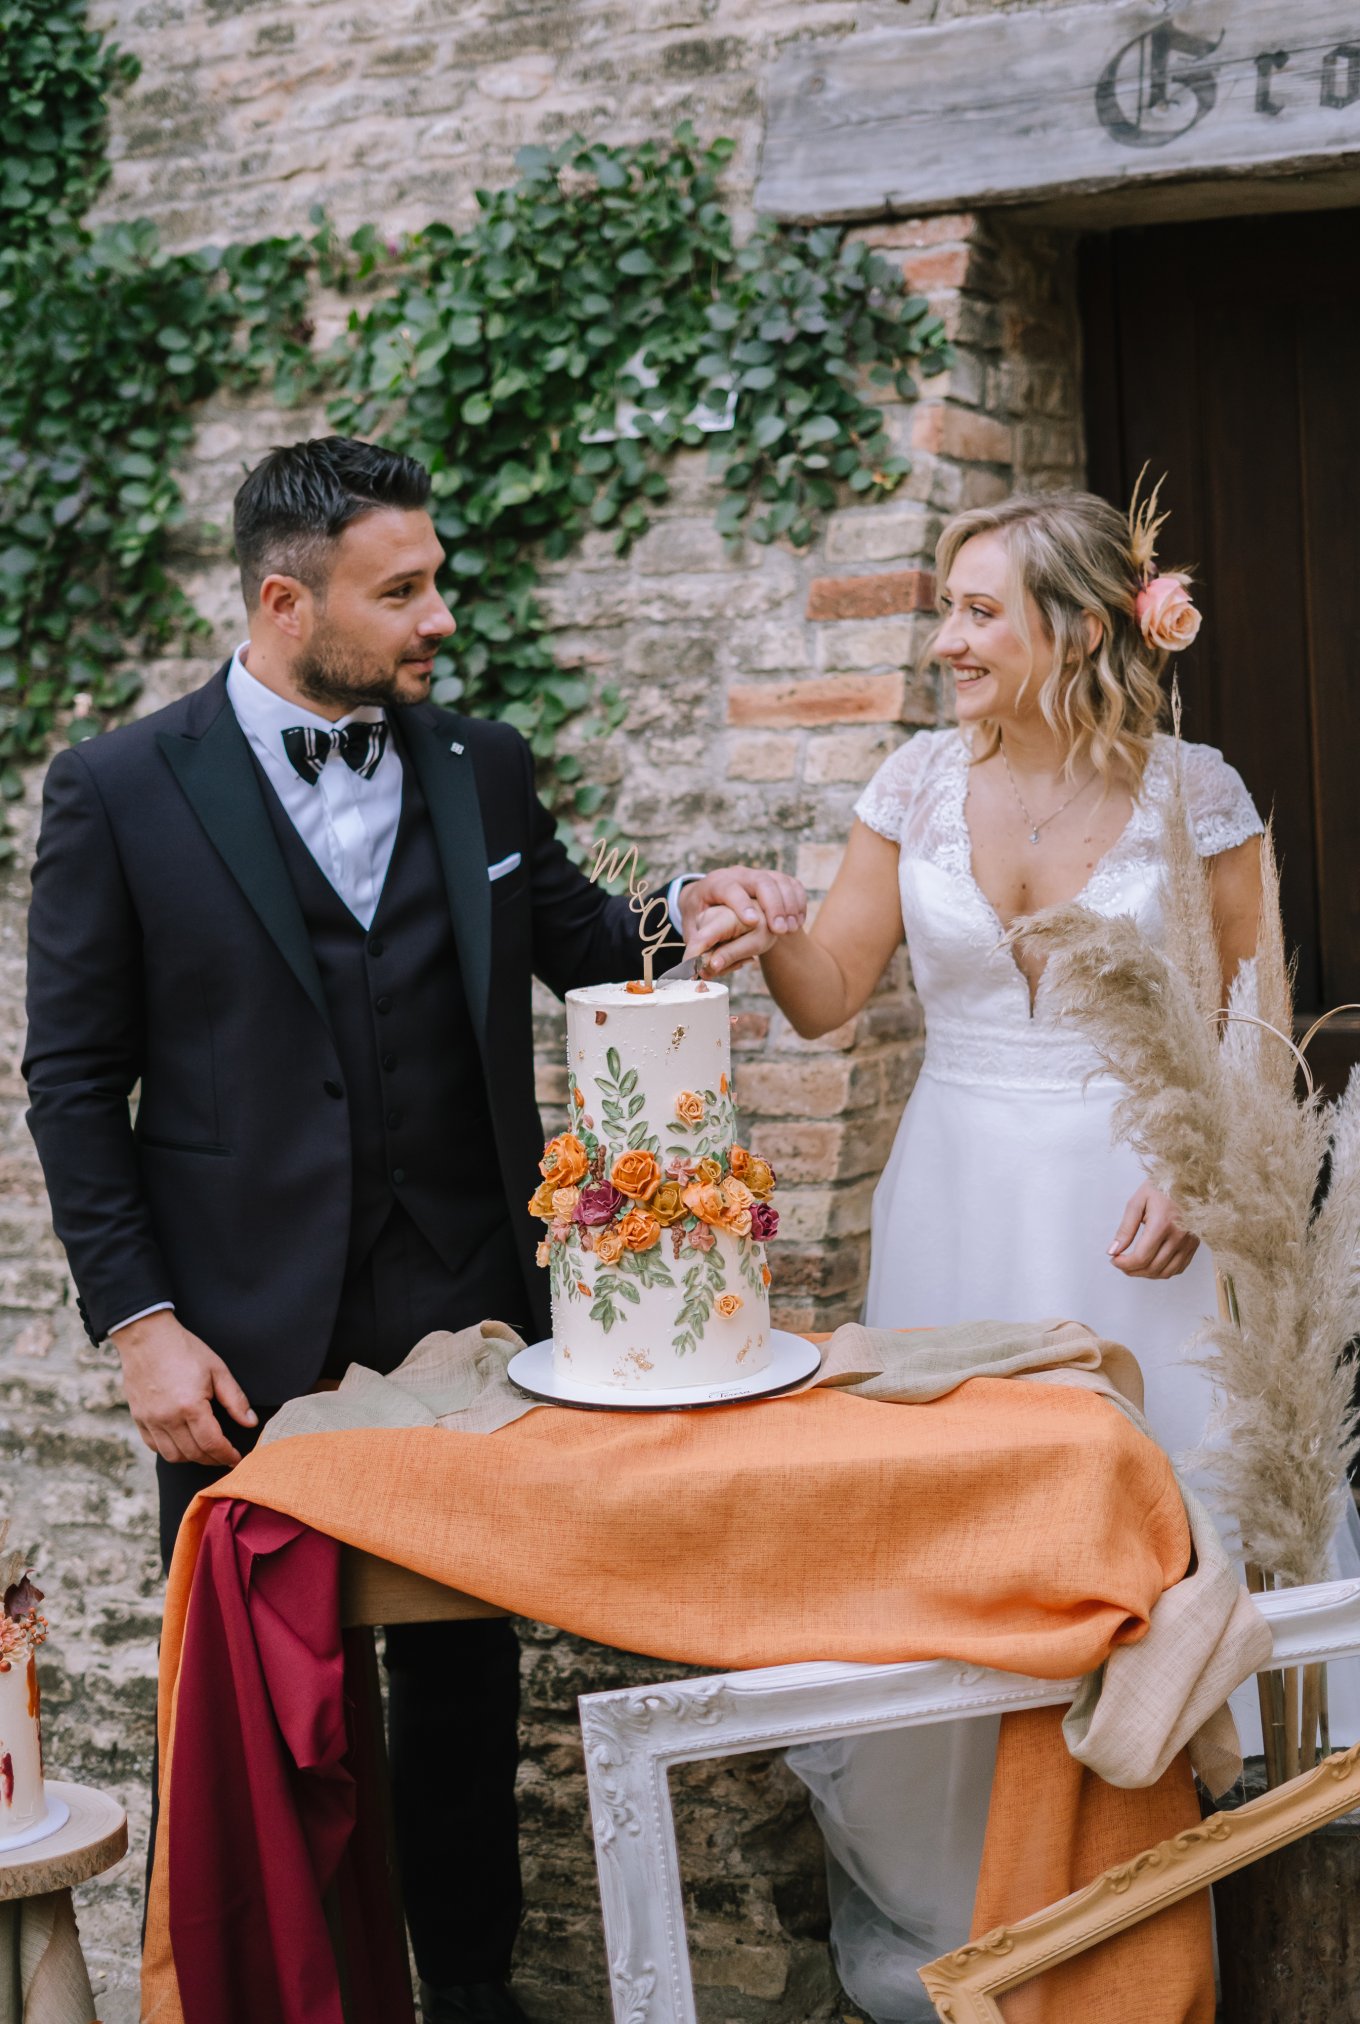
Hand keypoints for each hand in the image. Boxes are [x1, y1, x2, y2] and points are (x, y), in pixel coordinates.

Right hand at [111, 1310, 256, 1466]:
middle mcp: (168, 1418)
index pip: (211, 1443)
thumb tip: (250, 1422)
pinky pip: (154, 1446)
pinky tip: (182, 1443)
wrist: (147, 1337)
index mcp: (190, 1406)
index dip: (226, 1455)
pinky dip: (170, 1450)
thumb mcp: (217, 1369)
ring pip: (172, 1455)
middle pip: (193, 1453)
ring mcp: (150, 1420)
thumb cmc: (184, 1349)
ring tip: (205, 1451)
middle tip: (224, 1457)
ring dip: (191, 1458)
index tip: (236, 1459)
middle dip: (212, 1459)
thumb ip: (235, 1399)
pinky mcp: (138, 1418)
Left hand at [679, 866, 807, 973]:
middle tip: (779, 931)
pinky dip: (799, 902)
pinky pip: (793, 885)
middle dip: (773, 905)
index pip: (729, 888)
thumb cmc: (702, 915)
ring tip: (791, 930)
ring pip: (780, 881)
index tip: (753, 922)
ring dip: (789, 906)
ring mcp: (759, 875)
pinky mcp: (775, 880)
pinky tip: (798, 922)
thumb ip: (697, 944)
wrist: (712, 897)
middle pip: (761, 881)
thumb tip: (699, 965)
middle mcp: (739, 875)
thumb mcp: (691, 926)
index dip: (741, 903)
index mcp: (715, 884)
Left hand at [1108, 1184, 1200, 1280]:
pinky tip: (1151, 1262)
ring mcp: (1189, 1243)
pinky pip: (1178, 1269)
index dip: (1124, 1264)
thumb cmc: (1160, 1188)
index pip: (1141, 1257)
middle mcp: (1179, 1236)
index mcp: (1162, 1224)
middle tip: (1120, 1263)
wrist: (1189, 1180)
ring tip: (1133, 1265)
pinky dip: (1162, 1271)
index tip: (1114, 1259)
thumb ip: (1125, 1229)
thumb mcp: (1137, 1202)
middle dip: (1132, 1270)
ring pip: (1166, 1273)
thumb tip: (1112, 1251)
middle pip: (1152, 1268)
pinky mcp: (1195, 1245)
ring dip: (1146, 1274)